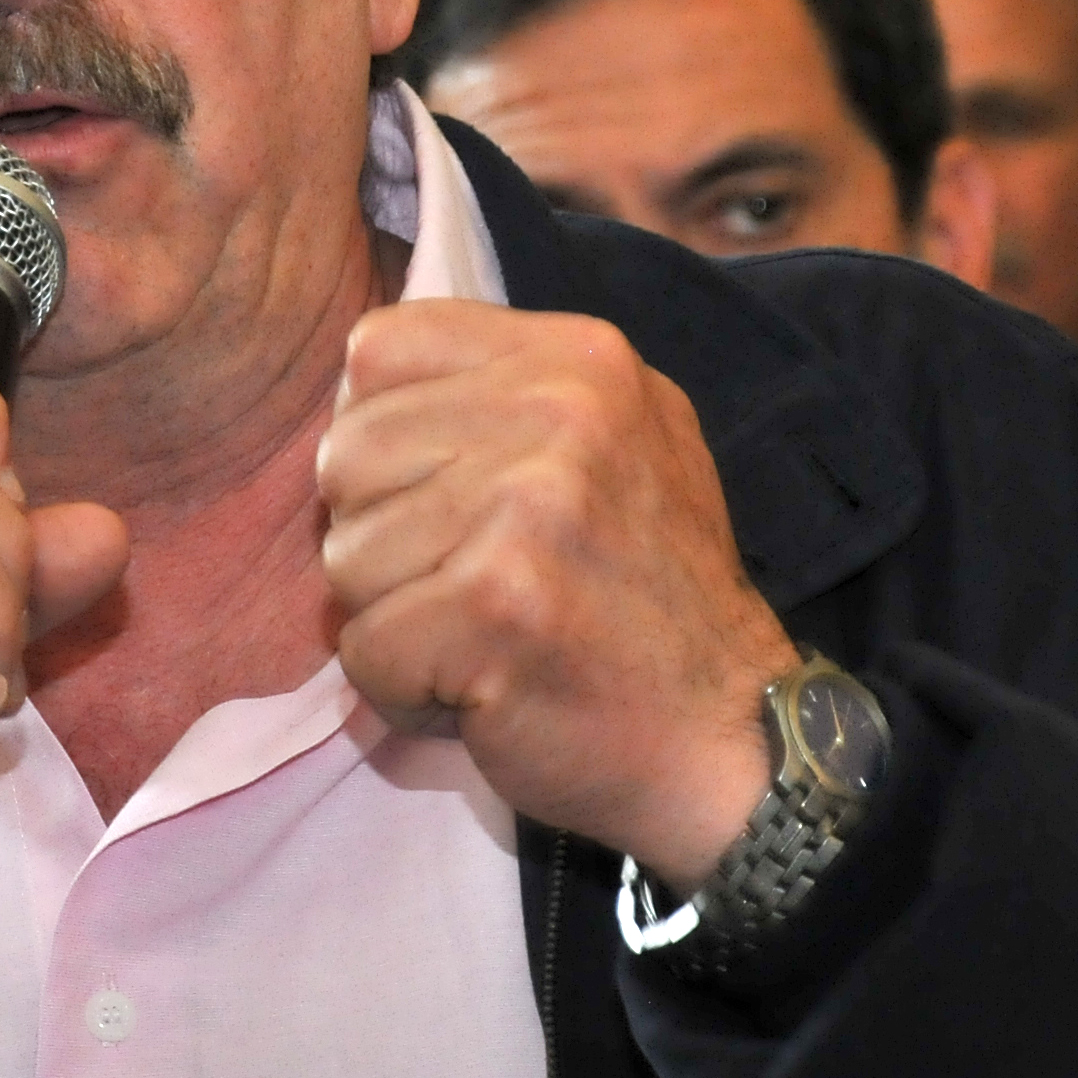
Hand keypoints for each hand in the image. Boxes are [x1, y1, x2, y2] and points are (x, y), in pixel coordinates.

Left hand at [316, 300, 792, 884]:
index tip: (438, 495)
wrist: (733, 730)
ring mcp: (529, 506)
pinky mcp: (497, 605)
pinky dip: (403, 691)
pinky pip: (362, 647)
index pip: (378, 347)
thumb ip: (504, 398)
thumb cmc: (649, 593)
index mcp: (578, 358)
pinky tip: (481, 690)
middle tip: (466, 584)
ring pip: (344, 554)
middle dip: (379, 536)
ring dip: (393, 619)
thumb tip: (358, 397)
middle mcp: (559, 409)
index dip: (380, 433)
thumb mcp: (615, 441)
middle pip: (346, 452)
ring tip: (482, 636)